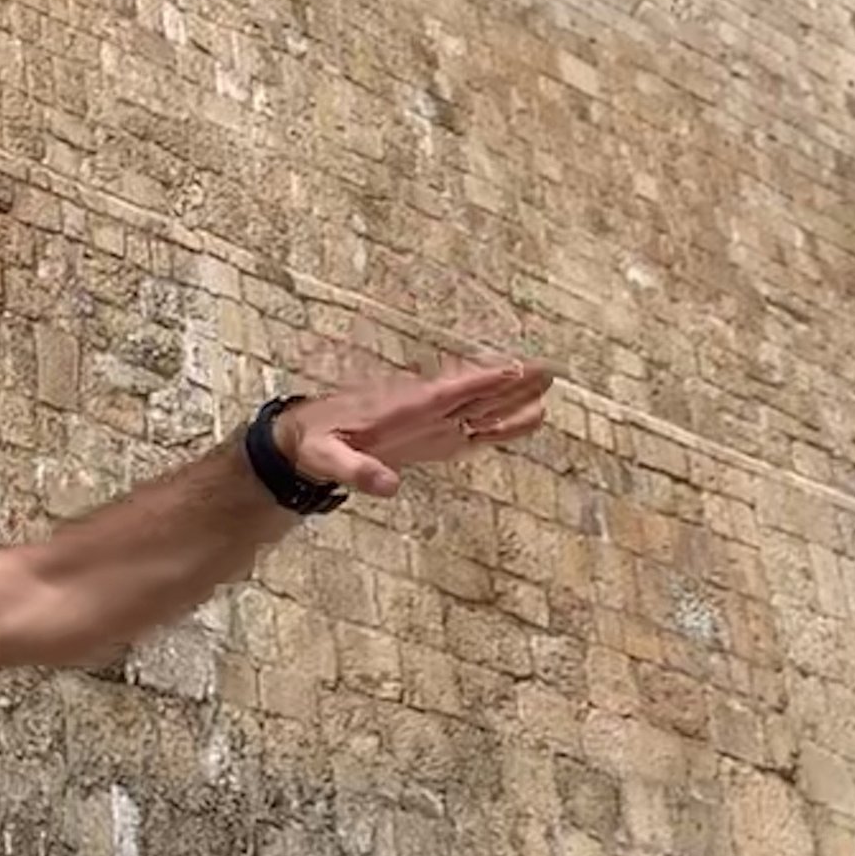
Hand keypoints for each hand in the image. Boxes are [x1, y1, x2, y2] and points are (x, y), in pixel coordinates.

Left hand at [279, 356, 554, 499]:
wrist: (306, 440)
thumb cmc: (315, 446)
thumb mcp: (326, 460)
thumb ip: (356, 471)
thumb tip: (389, 486)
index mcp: (401, 408)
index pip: (449, 392)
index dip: (481, 381)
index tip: (512, 369)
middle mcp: (423, 410)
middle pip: (474, 394)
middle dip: (510, 383)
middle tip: (548, 370)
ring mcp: (430, 422)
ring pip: (479, 408)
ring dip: (512, 400)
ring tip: (547, 393)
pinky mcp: (431, 437)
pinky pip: (472, 430)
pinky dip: (499, 427)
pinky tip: (524, 421)